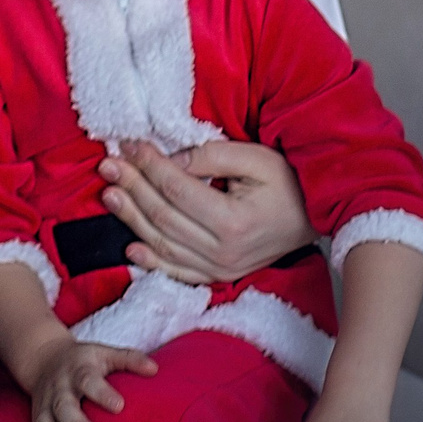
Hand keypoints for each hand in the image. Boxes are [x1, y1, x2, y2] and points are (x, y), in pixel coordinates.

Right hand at [21, 336, 156, 421]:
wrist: (43, 358)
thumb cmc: (84, 361)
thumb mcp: (105, 353)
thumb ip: (129, 359)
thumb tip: (154, 369)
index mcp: (78, 370)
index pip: (88, 380)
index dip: (102, 393)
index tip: (119, 407)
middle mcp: (59, 388)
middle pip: (63, 406)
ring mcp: (45, 405)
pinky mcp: (37, 419)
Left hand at [100, 138, 312, 283]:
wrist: (314, 219)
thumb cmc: (288, 184)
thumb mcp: (256, 159)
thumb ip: (210, 157)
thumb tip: (168, 160)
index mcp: (234, 220)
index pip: (176, 188)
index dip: (148, 165)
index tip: (129, 144)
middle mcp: (224, 251)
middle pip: (163, 217)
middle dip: (131, 187)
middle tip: (108, 164)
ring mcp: (220, 268)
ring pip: (163, 245)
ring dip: (131, 219)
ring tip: (109, 194)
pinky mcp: (218, 276)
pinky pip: (177, 272)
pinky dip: (151, 262)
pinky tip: (129, 247)